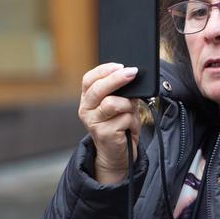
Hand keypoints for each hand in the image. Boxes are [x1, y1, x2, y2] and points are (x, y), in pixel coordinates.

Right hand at [78, 63, 141, 183]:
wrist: (118, 153)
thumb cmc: (120, 125)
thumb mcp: (120, 105)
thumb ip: (121, 93)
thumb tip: (131, 78)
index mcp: (88, 99)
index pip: (89, 79)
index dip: (104, 70)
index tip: (120, 65)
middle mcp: (86, 109)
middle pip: (99, 88)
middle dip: (117, 78)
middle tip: (132, 72)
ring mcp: (93, 122)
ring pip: (114, 103)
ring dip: (129, 106)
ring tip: (130, 113)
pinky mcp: (104, 133)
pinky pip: (124, 119)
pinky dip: (133, 121)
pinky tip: (129, 127)